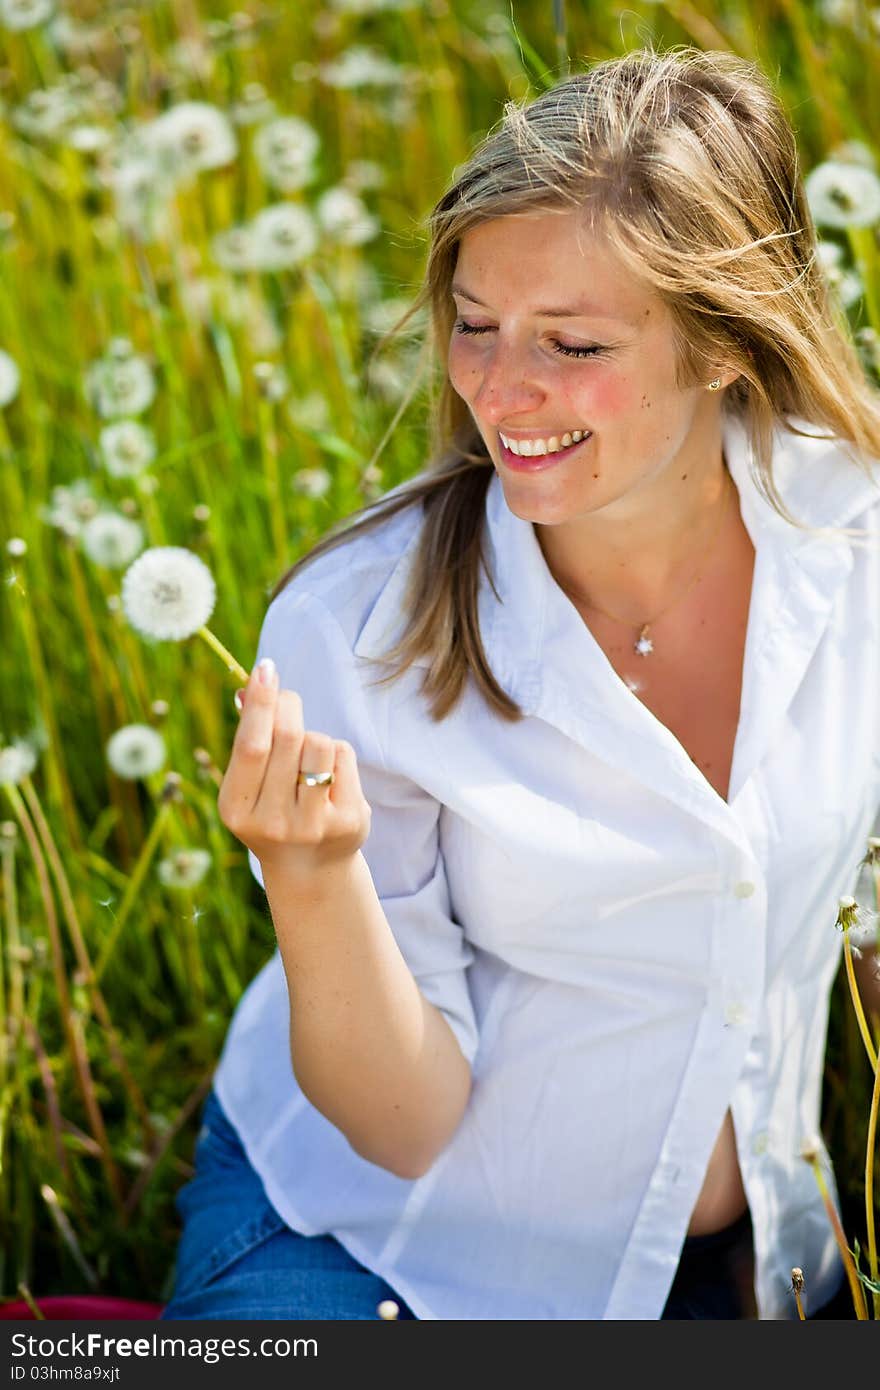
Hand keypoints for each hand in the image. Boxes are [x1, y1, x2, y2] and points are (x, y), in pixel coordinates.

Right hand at [217, 658, 371, 879]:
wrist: (309, 869)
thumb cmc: (273, 809)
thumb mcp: (250, 783)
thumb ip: (249, 738)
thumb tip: (250, 686)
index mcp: (237, 809)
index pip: (251, 745)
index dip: (260, 703)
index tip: (266, 668)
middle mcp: (273, 821)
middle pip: (287, 737)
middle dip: (288, 706)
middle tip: (287, 700)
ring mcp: (313, 825)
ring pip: (319, 743)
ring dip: (313, 736)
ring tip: (308, 758)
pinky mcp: (349, 822)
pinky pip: (343, 756)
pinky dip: (336, 754)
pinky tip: (330, 778)